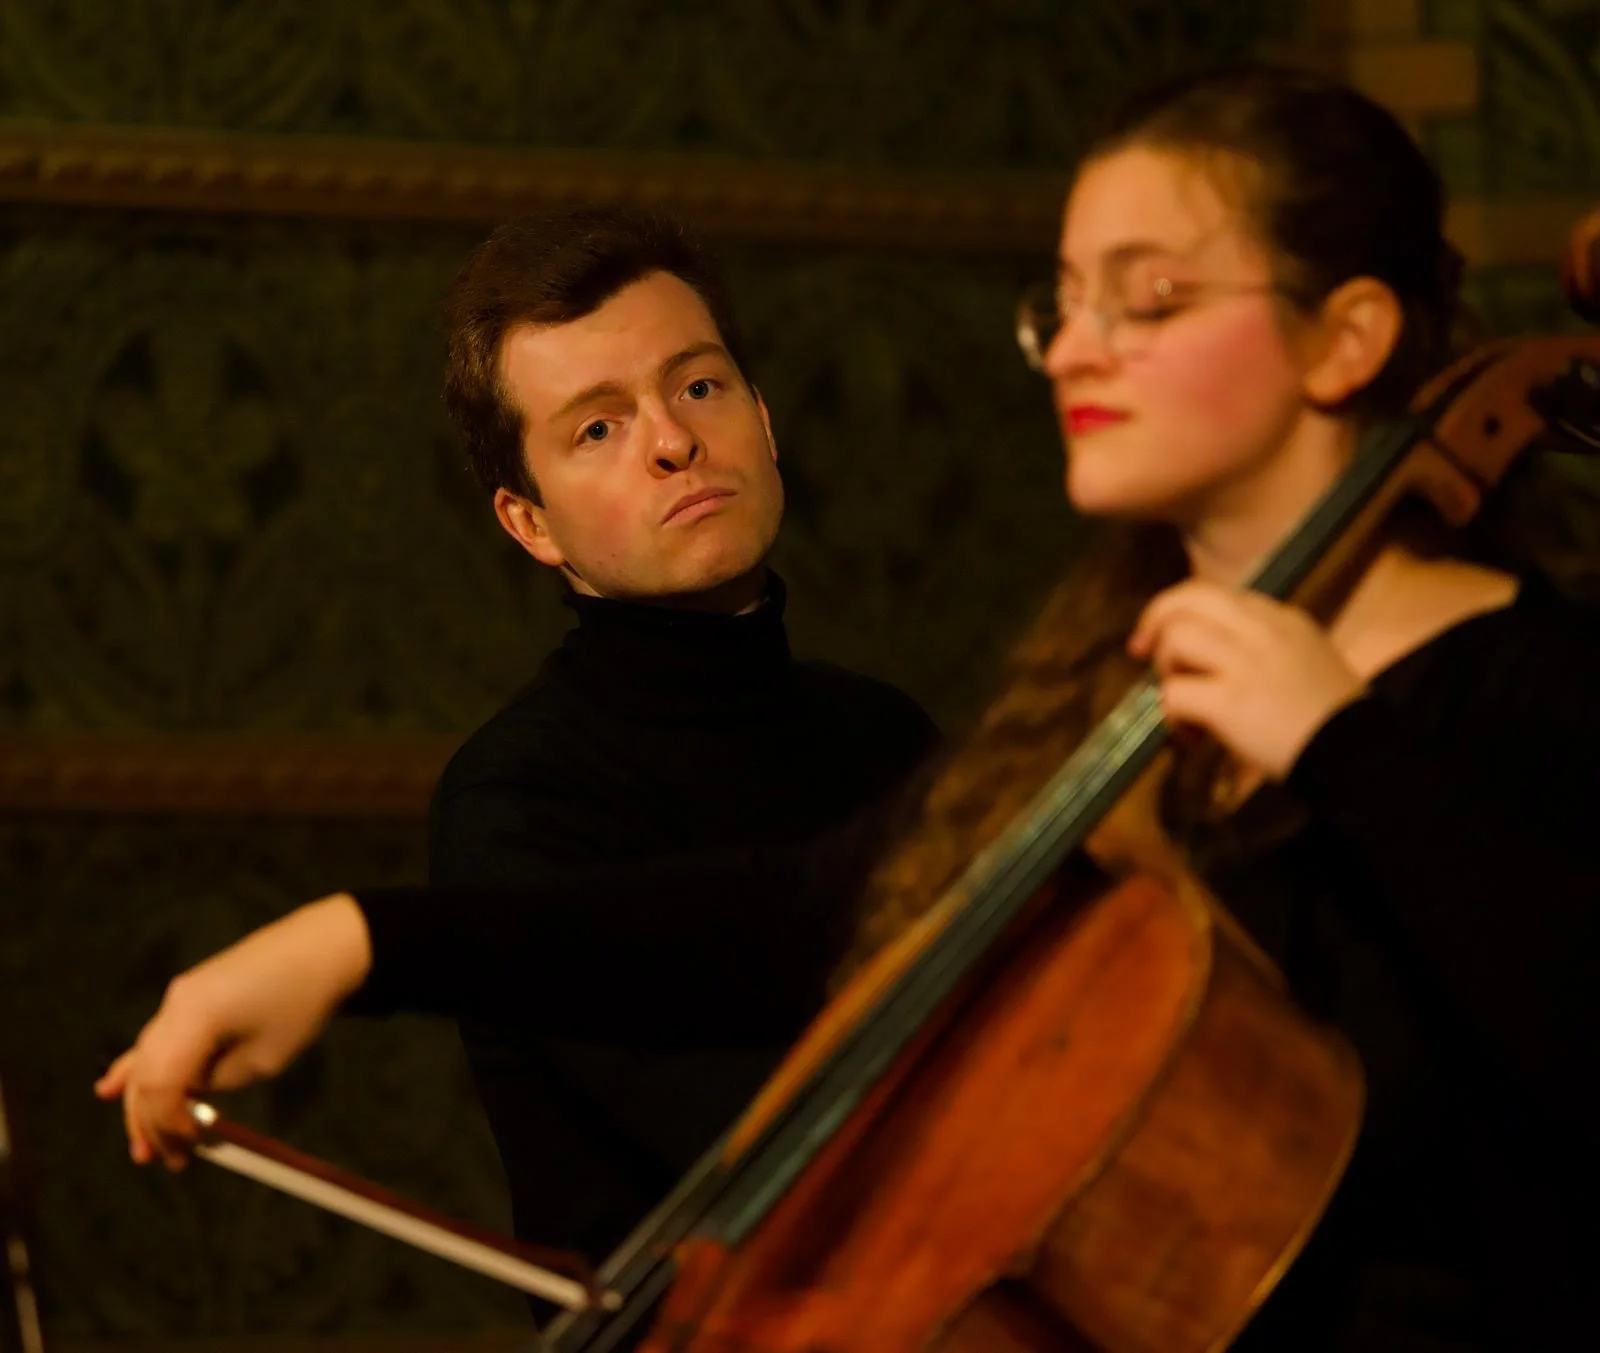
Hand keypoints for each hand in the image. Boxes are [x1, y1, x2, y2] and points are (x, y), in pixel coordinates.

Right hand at [94, 894, 372, 1168]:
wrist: (326, 946)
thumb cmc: (302, 1004)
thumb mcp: (264, 1059)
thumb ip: (218, 1079)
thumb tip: (193, 1089)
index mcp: (191, 1019)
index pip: (160, 1086)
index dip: (168, 1125)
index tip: (188, 1150)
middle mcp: (175, 1005)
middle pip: (146, 1073)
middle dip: (149, 1121)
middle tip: (160, 1159)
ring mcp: (180, 995)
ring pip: (147, 1056)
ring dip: (144, 1100)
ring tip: (141, 1144)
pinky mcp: (193, 992)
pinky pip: (158, 1037)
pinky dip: (139, 1067)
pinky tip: (110, 1089)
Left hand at [1127, 581, 1364, 780]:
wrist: (1359, 755)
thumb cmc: (1333, 718)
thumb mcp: (1306, 659)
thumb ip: (1262, 648)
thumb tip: (1209, 657)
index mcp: (1282, 617)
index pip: (1215, 593)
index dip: (1179, 610)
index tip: (1163, 634)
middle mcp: (1263, 629)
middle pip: (1188, 598)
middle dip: (1155, 620)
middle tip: (1141, 652)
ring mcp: (1246, 662)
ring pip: (1176, 637)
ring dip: (1165, 671)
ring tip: (1181, 703)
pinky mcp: (1231, 700)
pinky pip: (1175, 693)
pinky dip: (1171, 715)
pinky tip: (1190, 735)